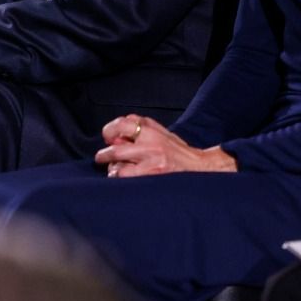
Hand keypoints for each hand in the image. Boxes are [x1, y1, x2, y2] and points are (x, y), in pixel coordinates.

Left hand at [94, 114, 236, 177]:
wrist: (198, 168)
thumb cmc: (178, 153)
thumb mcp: (162, 133)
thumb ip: (143, 128)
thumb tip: (119, 132)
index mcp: (152, 128)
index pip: (122, 122)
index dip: (110, 130)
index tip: (108, 137)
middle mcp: (149, 140)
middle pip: (115, 141)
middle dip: (104, 151)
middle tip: (102, 157)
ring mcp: (150, 156)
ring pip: (117, 159)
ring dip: (112, 166)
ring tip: (116, 169)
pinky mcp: (151, 172)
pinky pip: (124, 174)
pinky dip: (120, 176)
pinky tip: (124, 177)